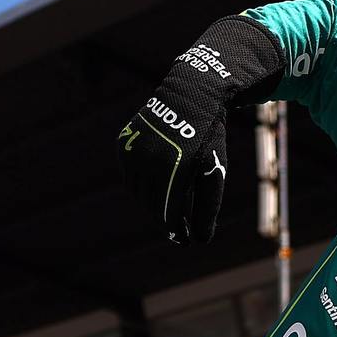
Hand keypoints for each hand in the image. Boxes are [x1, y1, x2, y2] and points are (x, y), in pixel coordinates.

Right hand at [116, 16, 280, 246]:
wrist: (189, 95)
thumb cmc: (208, 138)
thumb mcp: (214, 171)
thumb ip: (208, 207)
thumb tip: (201, 240)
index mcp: (175, 168)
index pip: (170, 212)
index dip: (178, 231)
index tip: (186, 241)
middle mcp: (148, 159)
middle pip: (152, 206)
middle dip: (165, 220)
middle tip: (178, 230)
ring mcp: (132, 150)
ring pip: (138, 193)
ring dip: (151, 205)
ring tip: (168, 210)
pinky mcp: (122, 144)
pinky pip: (129, 176)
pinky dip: (140, 186)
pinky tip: (155, 189)